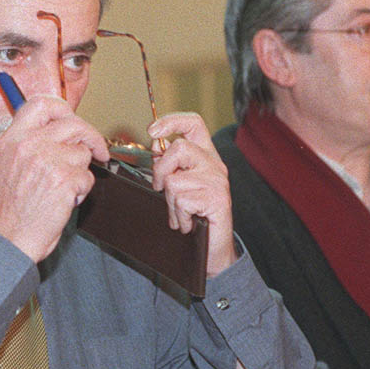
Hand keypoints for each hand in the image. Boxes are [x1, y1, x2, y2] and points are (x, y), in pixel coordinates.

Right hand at [0, 96, 109, 262]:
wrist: (8, 240)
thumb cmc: (9, 211)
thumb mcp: (4, 166)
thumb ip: (27, 144)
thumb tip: (58, 130)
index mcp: (11, 140)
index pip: (41, 104)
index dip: (63, 109)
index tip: (73, 120)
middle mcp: (28, 146)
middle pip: (72, 124)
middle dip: (91, 137)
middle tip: (98, 150)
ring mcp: (46, 161)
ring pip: (83, 153)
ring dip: (80, 172)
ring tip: (62, 188)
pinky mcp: (64, 180)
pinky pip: (87, 177)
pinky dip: (81, 191)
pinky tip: (64, 200)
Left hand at [147, 112, 236, 276]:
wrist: (213, 248)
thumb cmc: (195, 216)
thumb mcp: (180, 186)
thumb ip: (170, 165)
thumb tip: (156, 146)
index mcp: (206, 156)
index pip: (193, 123)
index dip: (171, 120)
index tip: (152, 130)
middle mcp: (214, 164)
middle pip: (178, 148)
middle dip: (160, 171)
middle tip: (162, 190)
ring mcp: (217, 181)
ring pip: (174, 179)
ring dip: (170, 203)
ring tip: (181, 214)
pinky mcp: (216, 198)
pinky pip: (181, 200)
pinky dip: (179, 216)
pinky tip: (188, 223)